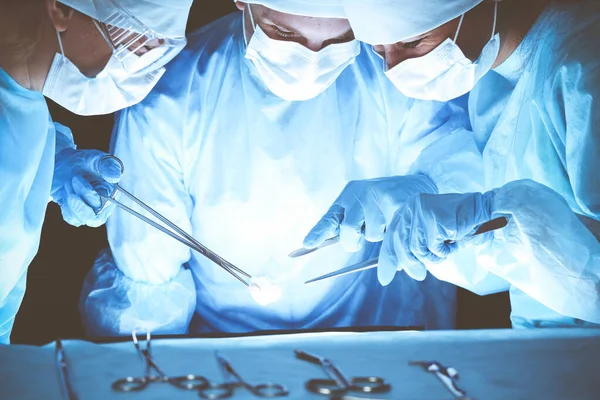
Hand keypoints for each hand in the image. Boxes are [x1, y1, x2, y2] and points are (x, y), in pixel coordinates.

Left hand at [52, 149, 122, 226]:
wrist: (64, 162)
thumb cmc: (84, 160)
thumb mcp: (96, 158)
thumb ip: (108, 166)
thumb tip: (115, 178)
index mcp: (112, 192)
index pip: (106, 205)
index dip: (90, 196)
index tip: (77, 178)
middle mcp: (103, 205)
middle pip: (94, 217)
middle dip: (79, 202)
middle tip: (69, 181)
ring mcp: (90, 210)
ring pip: (81, 219)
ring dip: (71, 202)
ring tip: (67, 182)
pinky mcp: (77, 213)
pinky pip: (72, 218)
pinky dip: (66, 206)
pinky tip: (66, 192)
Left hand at [303, 175, 436, 251]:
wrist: (419, 183)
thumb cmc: (385, 200)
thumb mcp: (361, 205)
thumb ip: (346, 221)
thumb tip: (327, 240)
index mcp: (348, 194)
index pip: (330, 217)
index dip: (318, 232)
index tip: (307, 244)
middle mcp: (359, 193)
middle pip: (348, 231)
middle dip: (354, 242)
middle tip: (363, 235)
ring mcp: (378, 197)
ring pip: (371, 236)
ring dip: (379, 236)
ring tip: (388, 220)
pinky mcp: (396, 202)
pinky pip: (389, 234)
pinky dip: (393, 240)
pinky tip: (397, 227)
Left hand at [378, 191, 494, 284]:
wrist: (485, 212)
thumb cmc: (459, 224)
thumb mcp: (431, 233)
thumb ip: (414, 243)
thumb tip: (399, 265)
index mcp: (409, 207)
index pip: (392, 234)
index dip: (388, 257)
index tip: (385, 277)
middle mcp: (412, 206)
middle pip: (400, 243)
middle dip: (409, 263)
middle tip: (418, 276)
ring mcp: (422, 211)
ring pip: (417, 248)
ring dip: (434, 255)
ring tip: (446, 248)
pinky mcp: (434, 220)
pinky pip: (433, 247)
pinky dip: (445, 250)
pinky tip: (454, 241)